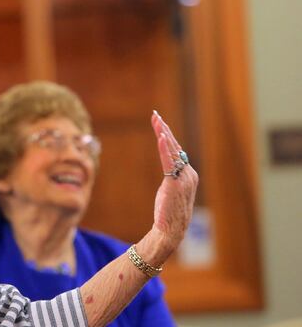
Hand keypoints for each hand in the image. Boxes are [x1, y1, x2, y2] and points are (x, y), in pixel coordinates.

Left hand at [146, 111, 198, 258]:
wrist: (170, 230)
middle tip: (155, 115)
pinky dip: (165, 148)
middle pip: (175, 146)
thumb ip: (173, 176)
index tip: (159, 122)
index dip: (168, 135)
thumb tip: (170, 166)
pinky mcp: (174, 183)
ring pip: (172, 151)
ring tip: (156, 120)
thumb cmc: (168, 212)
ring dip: (163, 134)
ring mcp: (184, 178)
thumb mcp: (171, 189)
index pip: (178, 150)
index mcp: (190, 174)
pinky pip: (169, 162)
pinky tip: (160, 137)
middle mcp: (189, 174)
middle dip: (165, 129)